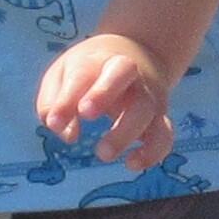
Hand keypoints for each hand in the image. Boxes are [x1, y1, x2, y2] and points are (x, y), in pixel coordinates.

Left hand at [39, 32, 175, 171]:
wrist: (139, 55)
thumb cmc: (90, 71)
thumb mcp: (63, 74)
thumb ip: (54, 101)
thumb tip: (66, 133)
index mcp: (98, 59)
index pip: (82, 72)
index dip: (67, 97)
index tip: (54, 122)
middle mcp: (128, 72)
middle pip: (123, 73)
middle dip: (103, 93)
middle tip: (85, 115)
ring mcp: (147, 94)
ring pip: (145, 108)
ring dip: (126, 132)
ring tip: (103, 153)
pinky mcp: (160, 117)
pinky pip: (164, 134)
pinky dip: (153, 151)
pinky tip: (132, 164)